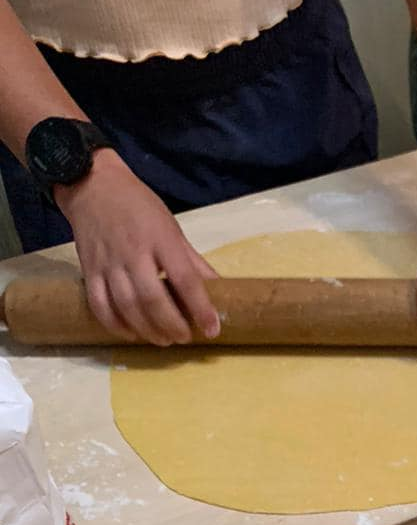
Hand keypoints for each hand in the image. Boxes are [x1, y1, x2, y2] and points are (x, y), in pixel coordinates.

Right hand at [56, 151, 217, 343]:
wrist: (92, 185)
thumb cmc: (139, 207)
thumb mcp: (172, 228)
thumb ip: (193, 261)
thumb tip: (220, 288)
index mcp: (161, 240)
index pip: (185, 279)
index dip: (201, 308)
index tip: (212, 329)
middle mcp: (133, 252)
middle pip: (153, 299)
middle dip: (172, 325)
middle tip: (184, 337)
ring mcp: (108, 263)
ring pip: (126, 306)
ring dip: (147, 330)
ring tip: (163, 339)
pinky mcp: (88, 270)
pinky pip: (100, 305)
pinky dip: (116, 325)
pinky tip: (132, 334)